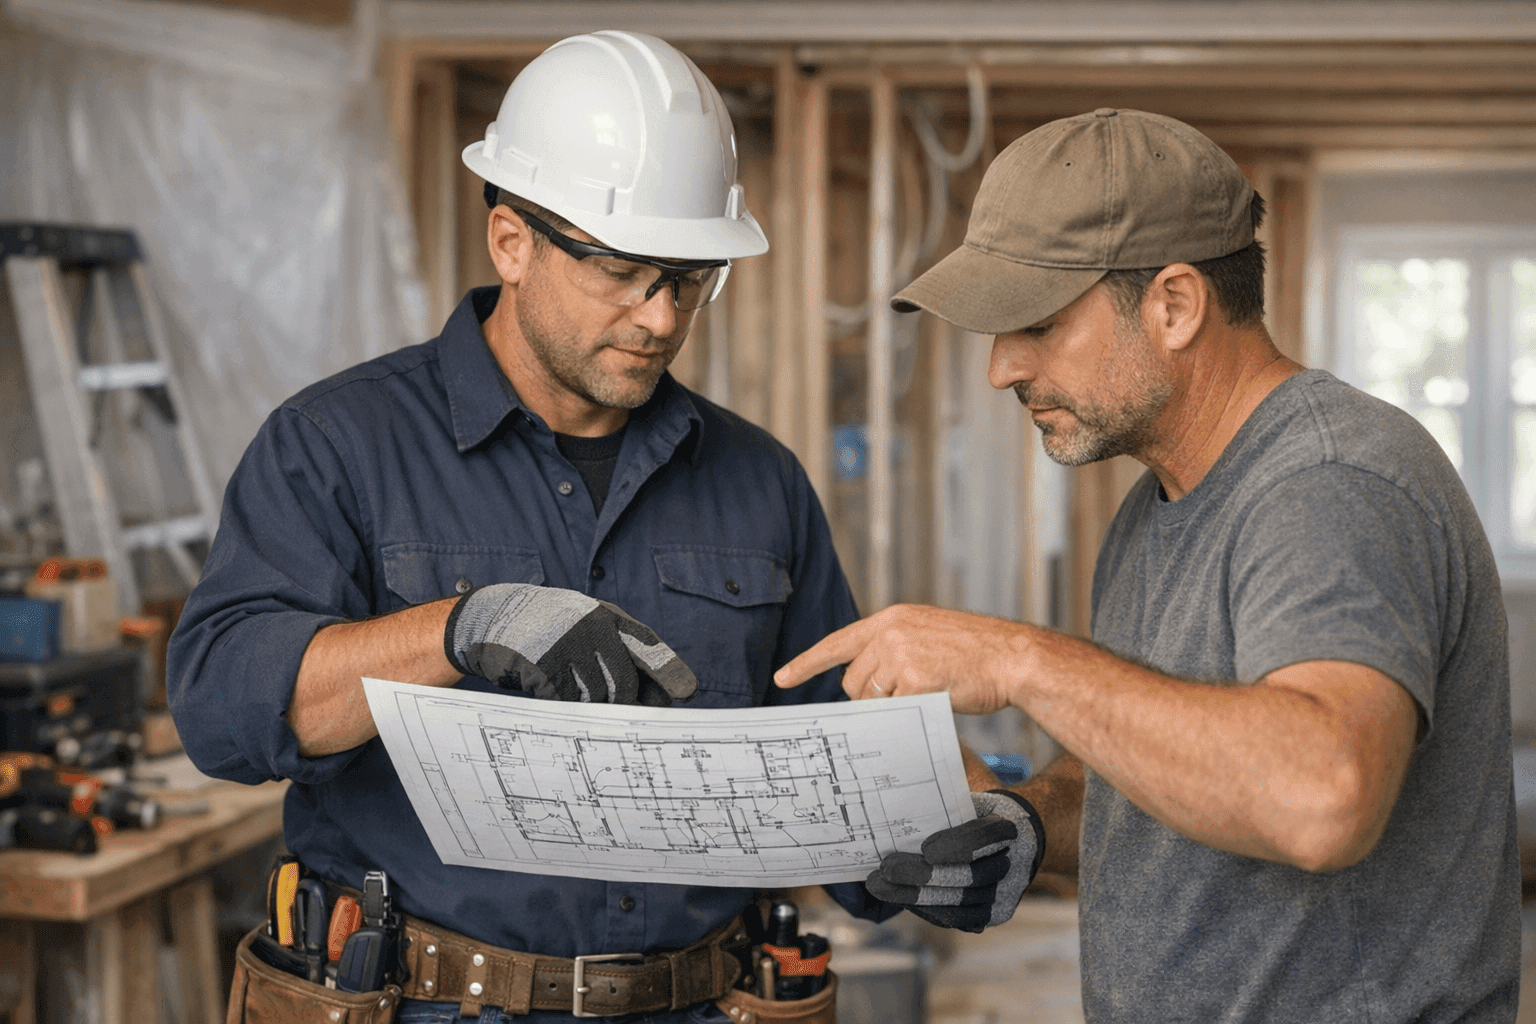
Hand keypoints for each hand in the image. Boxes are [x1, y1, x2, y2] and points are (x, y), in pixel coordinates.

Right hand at [444, 584, 697, 705]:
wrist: (494, 618)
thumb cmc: (552, 631)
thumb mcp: (588, 628)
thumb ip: (619, 653)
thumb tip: (655, 700)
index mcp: (609, 617)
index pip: (648, 646)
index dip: (669, 670)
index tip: (687, 692)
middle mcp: (592, 627)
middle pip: (624, 683)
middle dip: (624, 705)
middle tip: (618, 714)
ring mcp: (567, 645)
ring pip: (596, 697)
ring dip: (589, 704)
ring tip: (569, 686)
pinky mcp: (542, 665)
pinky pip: (567, 702)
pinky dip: (564, 705)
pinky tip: (550, 688)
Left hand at [773, 604, 1026, 714]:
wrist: (1011, 656)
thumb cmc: (974, 653)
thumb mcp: (926, 635)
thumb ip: (892, 649)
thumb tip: (864, 685)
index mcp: (891, 619)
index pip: (837, 642)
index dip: (807, 662)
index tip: (782, 677)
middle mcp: (889, 632)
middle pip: (852, 681)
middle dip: (869, 697)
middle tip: (906, 694)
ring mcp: (900, 655)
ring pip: (871, 699)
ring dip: (893, 706)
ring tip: (928, 691)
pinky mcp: (915, 679)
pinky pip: (896, 712)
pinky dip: (912, 714)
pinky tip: (937, 698)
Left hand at [865, 790, 1043, 932]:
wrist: (1016, 842)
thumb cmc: (979, 814)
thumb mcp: (968, 794)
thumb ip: (945, 791)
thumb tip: (905, 768)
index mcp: (1010, 825)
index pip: (986, 837)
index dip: (957, 845)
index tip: (925, 848)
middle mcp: (1014, 863)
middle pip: (968, 876)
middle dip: (923, 875)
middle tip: (886, 867)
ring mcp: (1006, 893)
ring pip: (960, 903)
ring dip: (915, 896)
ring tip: (880, 885)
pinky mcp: (993, 915)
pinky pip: (958, 919)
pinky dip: (927, 911)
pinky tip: (900, 898)